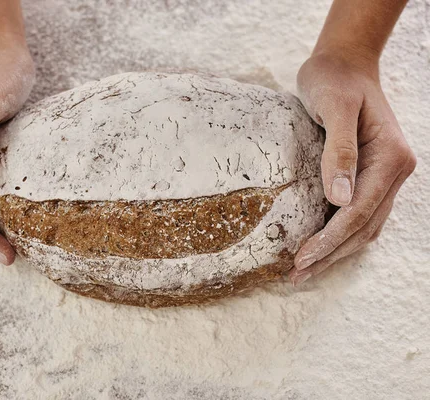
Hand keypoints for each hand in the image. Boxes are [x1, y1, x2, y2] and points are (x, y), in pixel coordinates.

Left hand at [289, 50, 415, 285]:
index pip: (359, 212)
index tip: (302, 259)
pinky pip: (358, 214)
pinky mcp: (368, 176)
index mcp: (390, 158)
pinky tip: (319, 247)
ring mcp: (383, 175)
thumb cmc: (335, 80)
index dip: (331, 239)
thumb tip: (340, 199)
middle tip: (297, 276)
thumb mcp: (334, 107)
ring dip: (335, 252)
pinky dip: (339, 235)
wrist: (343, 63)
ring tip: (304, 271)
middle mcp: (392, 171)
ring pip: (364, 227)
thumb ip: (339, 151)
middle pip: (363, 227)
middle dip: (331, 254)